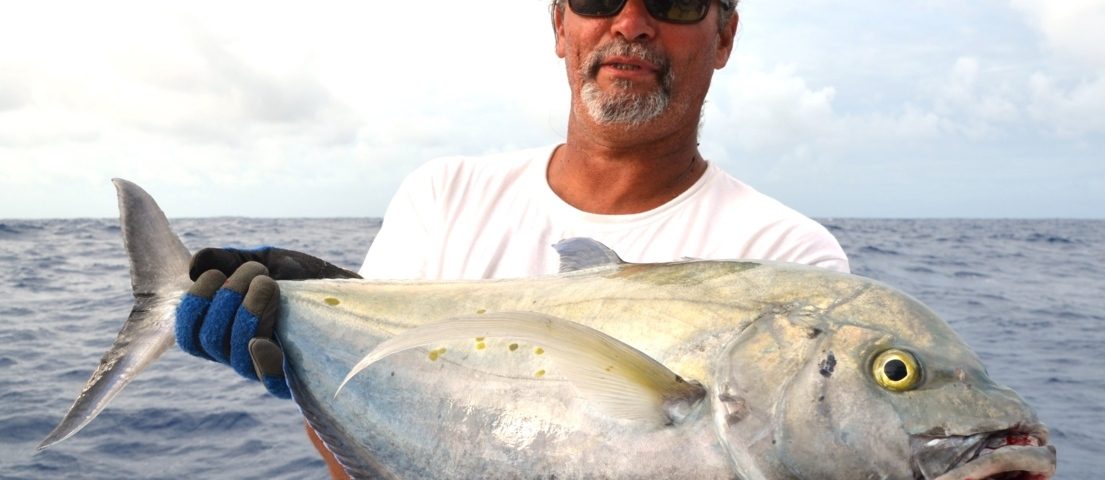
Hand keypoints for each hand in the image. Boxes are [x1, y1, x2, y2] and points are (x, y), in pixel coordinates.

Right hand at [175, 247, 360, 397]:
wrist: (344, 285)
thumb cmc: (299, 276)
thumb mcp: (262, 258)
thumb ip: (227, 259)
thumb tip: (194, 269)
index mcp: (224, 330)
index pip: (190, 336)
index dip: (192, 307)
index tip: (214, 275)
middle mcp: (239, 353)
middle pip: (210, 342)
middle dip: (225, 301)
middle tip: (254, 272)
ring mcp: (266, 365)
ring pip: (237, 354)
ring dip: (247, 312)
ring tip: (269, 282)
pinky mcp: (296, 376)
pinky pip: (270, 381)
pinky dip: (261, 361)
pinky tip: (261, 340)